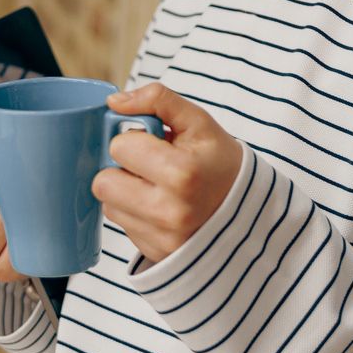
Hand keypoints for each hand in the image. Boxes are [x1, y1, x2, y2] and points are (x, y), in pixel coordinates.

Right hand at [0, 142, 24, 282]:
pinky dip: (28, 233)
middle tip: (31, 175)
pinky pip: (16, 248)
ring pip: (3, 223)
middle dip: (11, 185)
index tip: (10, 157)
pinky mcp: (0, 272)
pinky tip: (38, 222)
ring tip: (38, 196)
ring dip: (22, 208)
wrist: (17, 248)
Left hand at [91, 84, 243, 265]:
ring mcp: (162, 237)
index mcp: (182, 173)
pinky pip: (122, 226)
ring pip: (108, 205)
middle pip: (103, 182)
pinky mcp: (155, 253)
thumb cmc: (219, 162)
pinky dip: (134, 213)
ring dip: (124, 192)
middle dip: (121, 168)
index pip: (119, 147)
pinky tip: (159, 206)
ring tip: (155, 186)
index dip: (133, 139)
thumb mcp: (199, 122)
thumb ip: (158, 100)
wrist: (249, 211)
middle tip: (147, 165)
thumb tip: (115, 102)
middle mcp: (169, 211)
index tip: (152, 144)